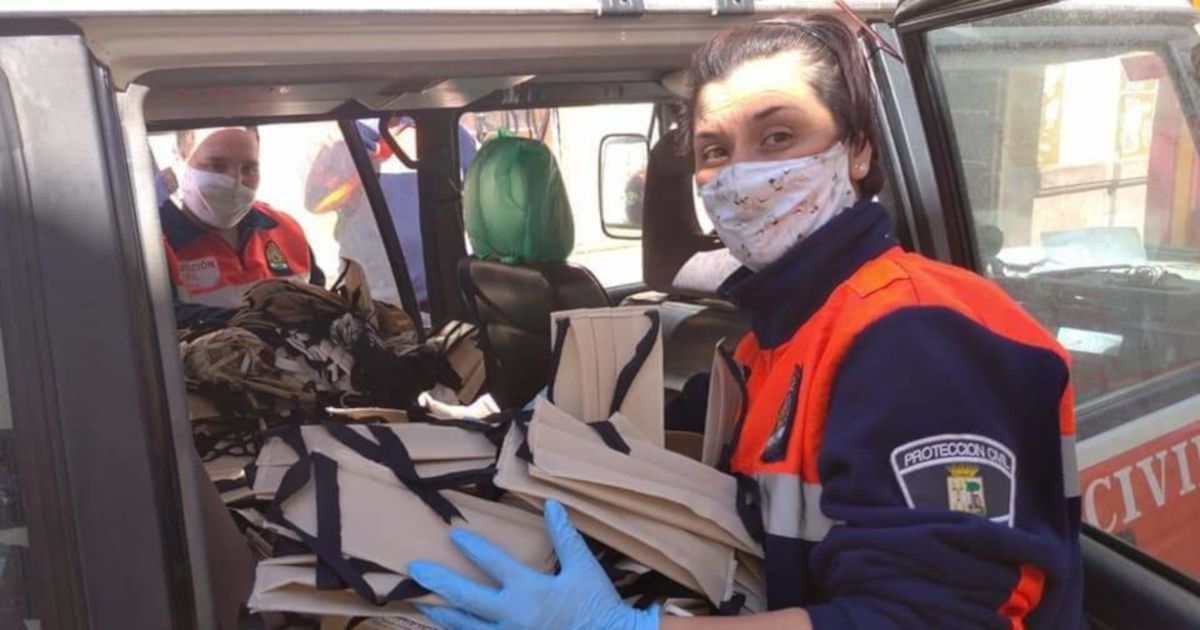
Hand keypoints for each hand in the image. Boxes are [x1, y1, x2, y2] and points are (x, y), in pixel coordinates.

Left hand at [409, 500, 659, 629]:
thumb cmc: (598, 607)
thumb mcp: (584, 568)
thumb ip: (564, 537)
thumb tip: (552, 505)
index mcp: (530, 590)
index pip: (493, 563)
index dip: (472, 548)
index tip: (454, 536)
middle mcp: (513, 616)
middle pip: (467, 598)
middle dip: (439, 582)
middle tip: (416, 570)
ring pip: (468, 626)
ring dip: (444, 614)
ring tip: (423, 603)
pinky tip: (454, 627)